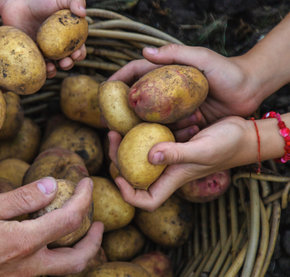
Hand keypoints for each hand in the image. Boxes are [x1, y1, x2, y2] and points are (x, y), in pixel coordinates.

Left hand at [0, 0, 86, 77]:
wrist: (17, 4)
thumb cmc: (40, 0)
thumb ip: (75, 0)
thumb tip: (83, 13)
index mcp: (68, 36)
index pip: (78, 47)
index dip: (80, 53)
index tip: (77, 53)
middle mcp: (58, 46)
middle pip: (67, 60)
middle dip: (69, 64)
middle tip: (65, 62)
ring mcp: (44, 52)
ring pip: (53, 66)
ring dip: (55, 71)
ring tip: (52, 68)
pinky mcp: (31, 56)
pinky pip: (37, 67)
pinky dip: (40, 70)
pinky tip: (40, 68)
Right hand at [0, 177, 103, 275]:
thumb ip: (21, 199)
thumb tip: (52, 186)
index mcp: (26, 242)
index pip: (70, 219)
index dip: (84, 199)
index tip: (87, 183)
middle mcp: (32, 265)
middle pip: (80, 258)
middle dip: (95, 239)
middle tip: (98, 223)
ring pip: (67, 271)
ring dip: (83, 252)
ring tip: (84, 235)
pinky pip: (50, 274)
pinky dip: (62, 260)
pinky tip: (53, 246)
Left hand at [108, 116, 253, 210]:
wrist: (245, 133)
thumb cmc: (228, 145)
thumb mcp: (202, 149)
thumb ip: (177, 154)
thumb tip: (149, 157)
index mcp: (173, 179)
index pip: (147, 201)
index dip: (129, 194)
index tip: (118, 175)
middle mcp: (169, 171)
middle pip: (136, 176)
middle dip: (118, 162)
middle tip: (112, 137)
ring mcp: (170, 157)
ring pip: (140, 158)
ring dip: (125, 146)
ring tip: (116, 128)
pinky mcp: (173, 142)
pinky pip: (151, 141)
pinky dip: (141, 133)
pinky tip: (135, 118)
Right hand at [109, 44, 258, 140]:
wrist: (249, 91)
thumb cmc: (226, 71)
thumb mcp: (201, 58)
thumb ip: (175, 54)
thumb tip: (144, 51)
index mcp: (165, 72)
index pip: (135, 73)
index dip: (117, 81)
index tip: (104, 91)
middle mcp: (165, 91)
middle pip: (135, 98)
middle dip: (119, 109)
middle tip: (108, 120)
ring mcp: (173, 107)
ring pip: (147, 117)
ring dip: (134, 126)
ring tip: (122, 136)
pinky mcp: (183, 122)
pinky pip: (165, 130)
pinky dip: (157, 135)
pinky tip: (149, 143)